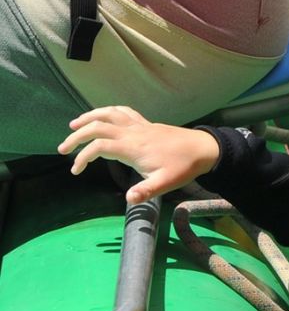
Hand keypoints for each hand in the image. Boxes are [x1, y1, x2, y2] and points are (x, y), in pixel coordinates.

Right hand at [58, 105, 220, 203]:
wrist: (204, 149)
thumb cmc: (184, 166)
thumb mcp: (166, 183)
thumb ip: (146, 191)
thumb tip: (128, 199)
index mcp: (134, 147)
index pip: (100, 146)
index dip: (83, 157)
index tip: (75, 171)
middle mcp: (134, 132)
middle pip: (99, 125)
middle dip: (78, 135)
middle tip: (62, 149)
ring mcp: (141, 125)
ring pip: (111, 113)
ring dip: (91, 117)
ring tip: (74, 125)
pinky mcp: (147, 124)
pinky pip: (124, 112)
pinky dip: (109, 111)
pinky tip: (103, 116)